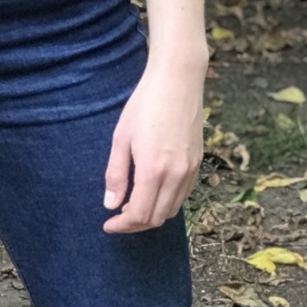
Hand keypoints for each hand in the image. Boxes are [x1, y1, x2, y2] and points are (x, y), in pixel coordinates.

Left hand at [102, 58, 204, 232]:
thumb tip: (111, 205)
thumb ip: (116, 174)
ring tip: (133, 205)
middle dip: (135, 224)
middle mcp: (176, 174)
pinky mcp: (198, 162)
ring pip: (172, 209)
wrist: (178, 81)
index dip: (122, 226)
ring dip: (152, 215)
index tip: (108, 224)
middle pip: (157, 218)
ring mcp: (191, 169)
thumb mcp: (121, 138)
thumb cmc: (144, 105)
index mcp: (153, 170)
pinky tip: (152, 191)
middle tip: (118, 218)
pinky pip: (183, 194)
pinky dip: (167, 202)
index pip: (139, 215)